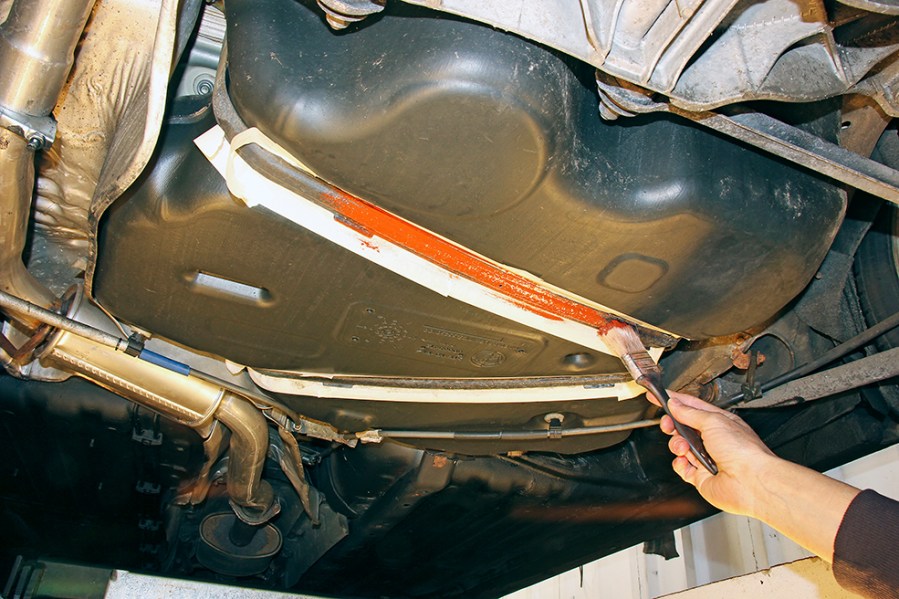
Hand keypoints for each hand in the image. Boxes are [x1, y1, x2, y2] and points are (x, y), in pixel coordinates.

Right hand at [651, 391, 777, 516]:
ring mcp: (707, 458)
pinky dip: (680, 464)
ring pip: (680, 447)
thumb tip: (675, 404)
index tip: (657, 397)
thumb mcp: (713, 421)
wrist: (751, 481)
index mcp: (720, 422)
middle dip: (672, 425)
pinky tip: (685, 462)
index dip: (674, 401)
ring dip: (678, 445)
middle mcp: (714, 440)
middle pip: (683, 428)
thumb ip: (690, 413)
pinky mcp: (701, 476)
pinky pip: (682, 468)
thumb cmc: (743, 451)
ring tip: (684, 448)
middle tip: (668, 424)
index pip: (692, 407)